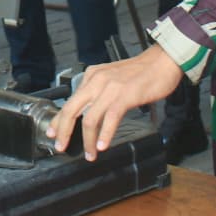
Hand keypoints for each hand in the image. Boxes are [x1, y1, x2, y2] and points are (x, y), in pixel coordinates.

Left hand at [47, 45, 183, 159]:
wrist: (161, 62)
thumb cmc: (140, 73)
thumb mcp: (112, 79)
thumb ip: (99, 92)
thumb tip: (88, 113)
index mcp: (92, 76)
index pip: (70, 101)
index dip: (59, 120)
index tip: (53, 133)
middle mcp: (96, 80)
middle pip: (72, 110)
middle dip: (64, 131)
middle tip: (61, 146)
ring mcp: (110, 88)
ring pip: (90, 118)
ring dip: (88, 140)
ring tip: (89, 154)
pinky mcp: (125, 95)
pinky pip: (110, 118)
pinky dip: (104, 134)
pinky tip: (102, 145)